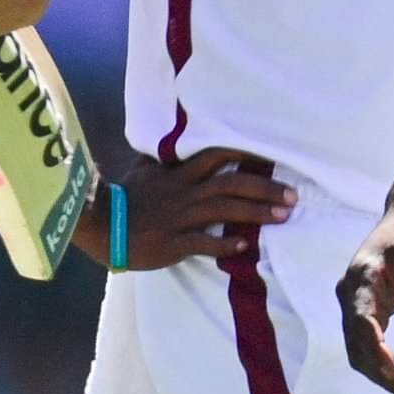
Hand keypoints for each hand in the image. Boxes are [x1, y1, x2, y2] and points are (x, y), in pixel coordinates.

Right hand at [80, 144, 292, 271]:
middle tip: (293, 195)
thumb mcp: (144, 170)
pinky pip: (204, 242)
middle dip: (264, 187)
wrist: (101, 227)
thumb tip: (176, 147)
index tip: (272, 157)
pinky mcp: (174, 242)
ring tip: (283, 216)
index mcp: (178, 174)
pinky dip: (226, 244)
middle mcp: (184, 192)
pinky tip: (245, 246)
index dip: (246, 154)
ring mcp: (180, 217)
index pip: (216, 154)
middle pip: (230, 182)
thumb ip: (165, 160)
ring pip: (224, 210)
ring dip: (256, 212)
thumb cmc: (124, 199)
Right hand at [337, 196, 393, 393]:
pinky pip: (365, 342)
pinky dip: (380, 362)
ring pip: (357, 348)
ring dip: (379, 373)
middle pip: (356, 342)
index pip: (361, 319)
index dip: (375, 349)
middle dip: (381, 372)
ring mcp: (354, 302)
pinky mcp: (364, 309)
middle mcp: (350, 293)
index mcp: (363, 277)